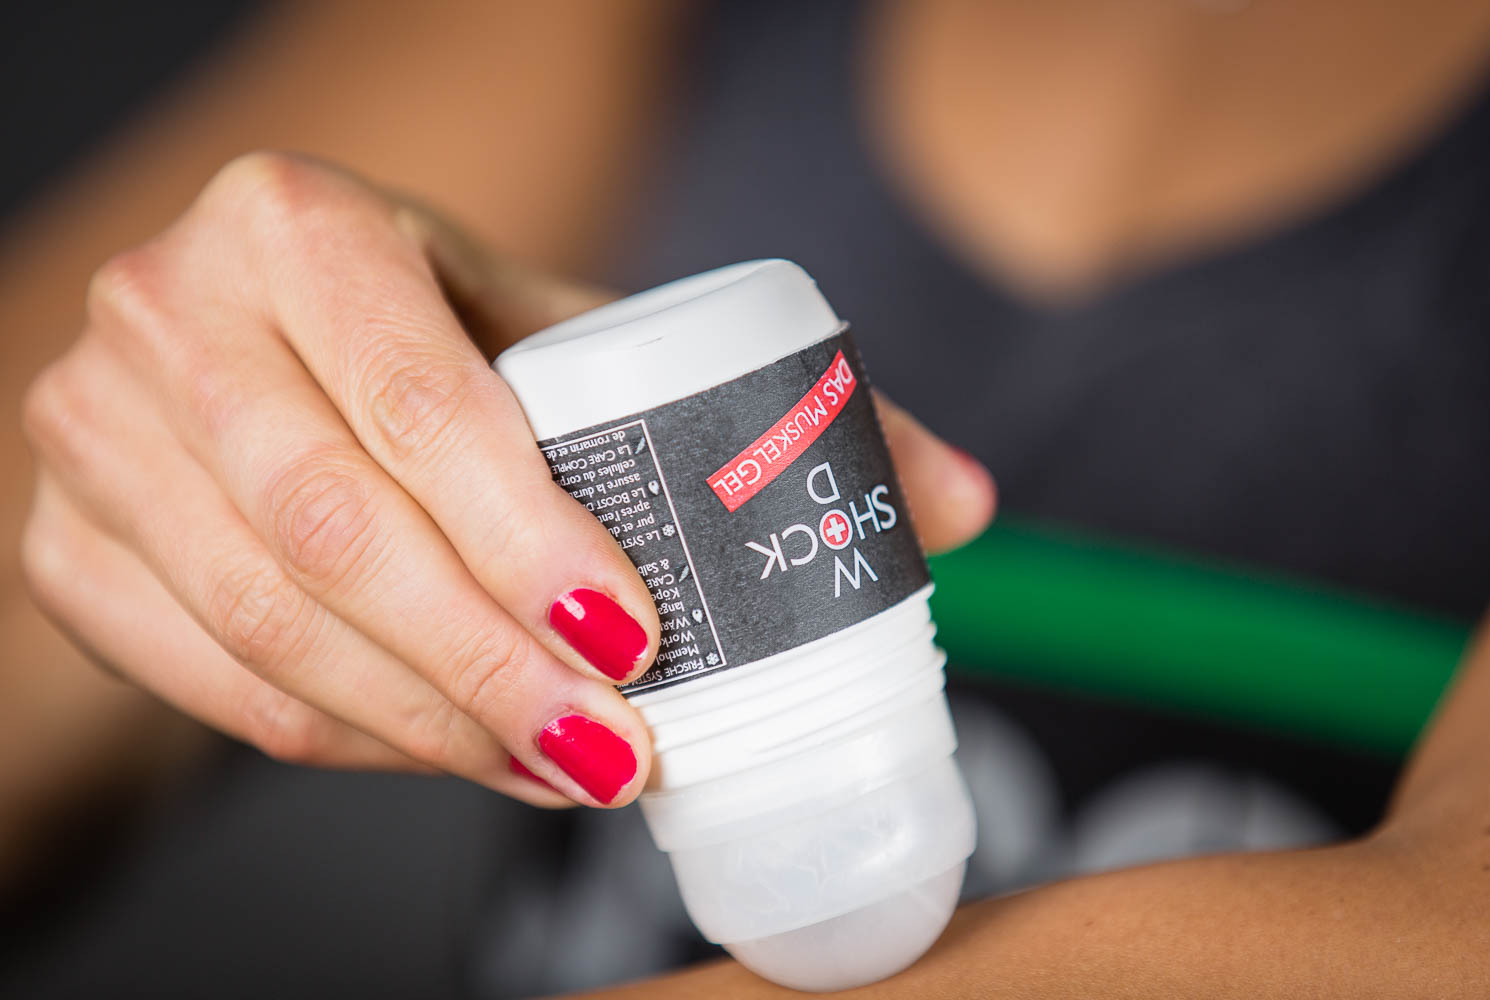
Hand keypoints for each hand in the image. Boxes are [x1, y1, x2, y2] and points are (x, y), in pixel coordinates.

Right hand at [20, 153, 996, 808]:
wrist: (271, 336)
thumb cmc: (441, 332)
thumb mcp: (576, 329)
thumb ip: (758, 409)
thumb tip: (958, 504)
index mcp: (302, 224)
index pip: (417, 398)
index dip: (525, 536)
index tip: (635, 639)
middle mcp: (172, 312)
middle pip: (334, 533)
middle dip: (492, 668)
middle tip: (614, 750)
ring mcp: (96, 432)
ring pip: (268, 622)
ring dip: (430, 724)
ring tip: (559, 766)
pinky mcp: (70, 540)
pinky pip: (203, 678)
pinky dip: (338, 740)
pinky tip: (451, 754)